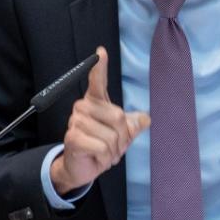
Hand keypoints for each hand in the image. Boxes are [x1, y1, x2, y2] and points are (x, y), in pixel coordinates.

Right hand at [50, 46, 149, 194]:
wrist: (83, 167)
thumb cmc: (100, 147)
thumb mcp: (122, 135)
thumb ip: (133, 125)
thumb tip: (146, 118)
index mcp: (96, 102)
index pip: (98, 81)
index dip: (100, 67)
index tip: (101, 51)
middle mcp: (84, 107)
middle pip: (118, 117)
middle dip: (122, 138)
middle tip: (112, 147)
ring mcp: (76, 121)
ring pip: (111, 135)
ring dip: (113, 151)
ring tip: (103, 153)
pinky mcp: (73, 137)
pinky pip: (102, 147)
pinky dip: (105, 157)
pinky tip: (96, 158)